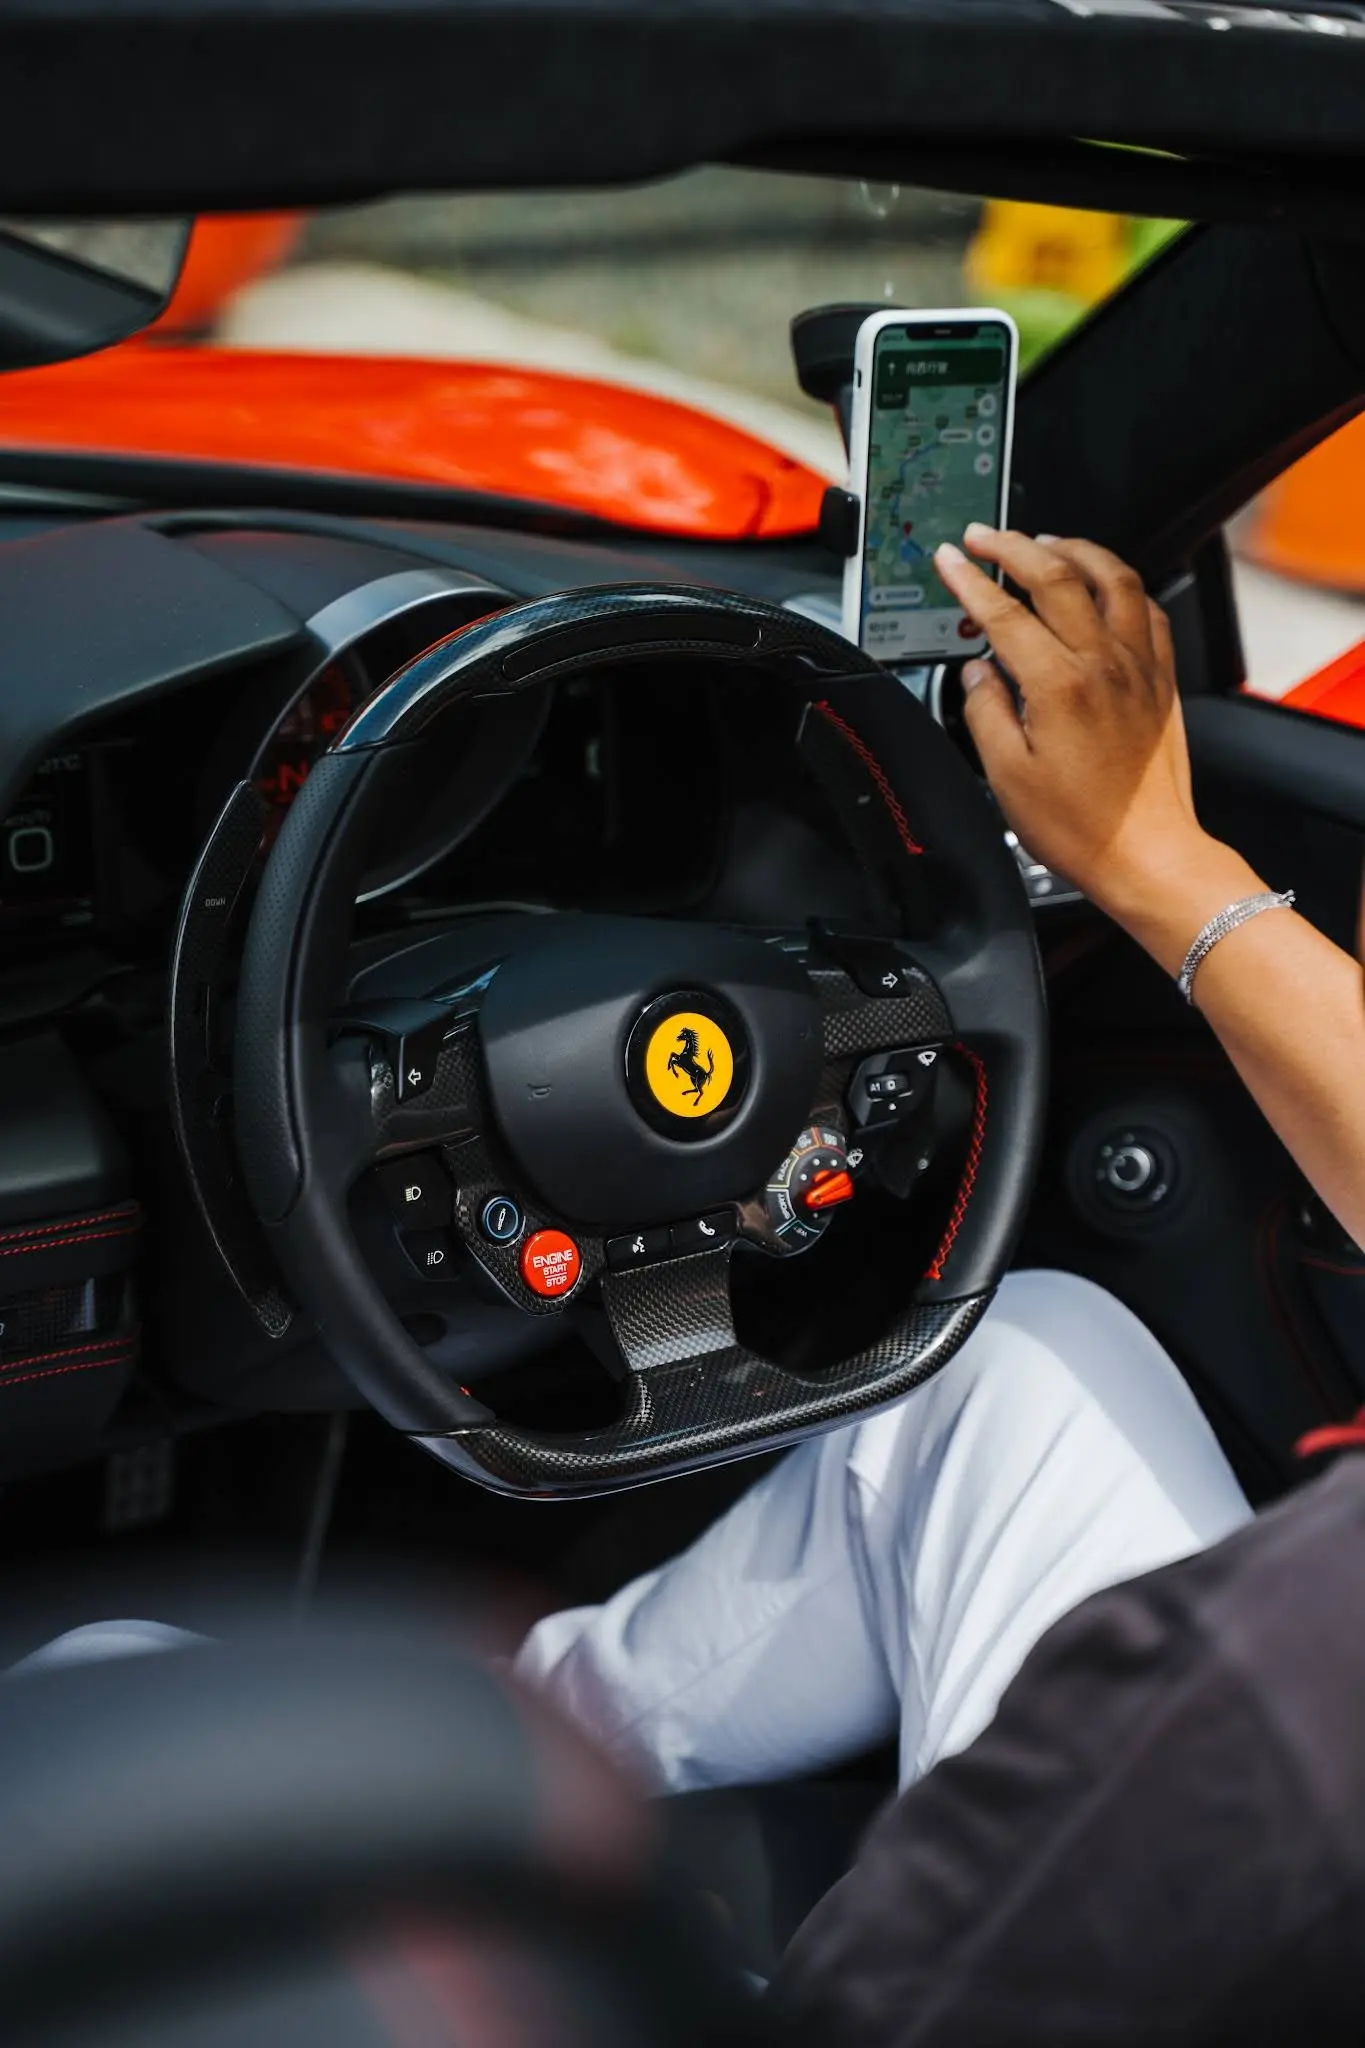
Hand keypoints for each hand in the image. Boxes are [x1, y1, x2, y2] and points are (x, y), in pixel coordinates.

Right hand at [932, 525, 1206, 922]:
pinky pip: (1147, 608)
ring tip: (1045, 541)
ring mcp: (1139, 666)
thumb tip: (976, 674)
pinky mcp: (1161, 679)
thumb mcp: (1007, 776)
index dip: (969, 580)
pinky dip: (1121, 584)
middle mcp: (1104, 664)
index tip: (950, 561)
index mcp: (1060, 685)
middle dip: (1013, 546)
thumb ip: (985, 712)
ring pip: (1112, 577)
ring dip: (1073, 548)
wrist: (1146, 853)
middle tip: (984, 536)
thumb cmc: (1082, 827)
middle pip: (1057, 576)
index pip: (1005, 613)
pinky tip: (1103, 584)